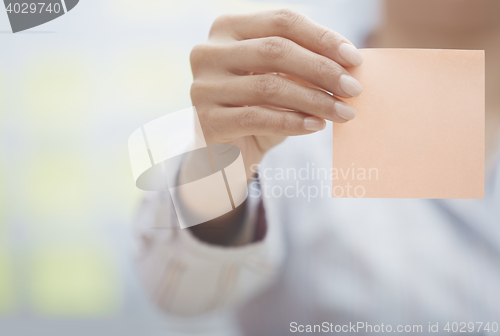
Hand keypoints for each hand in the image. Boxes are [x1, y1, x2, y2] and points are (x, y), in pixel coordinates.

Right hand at [190, 9, 363, 179]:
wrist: (224, 153)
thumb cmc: (257, 111)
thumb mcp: (278, 81)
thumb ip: (302, 67)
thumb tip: (348, 64)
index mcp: (228, 29)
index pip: (281, 21)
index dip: (321, 37)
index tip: (354, 59)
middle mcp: (209, 52)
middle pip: (275, 50)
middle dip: (322, 69)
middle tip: (353, 89)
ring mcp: (203, 86)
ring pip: (269, 86)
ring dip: (314, 99)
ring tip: (343, 112)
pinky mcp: (207, 120)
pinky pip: (257, 117)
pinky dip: (292, 121)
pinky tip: (316, 126)